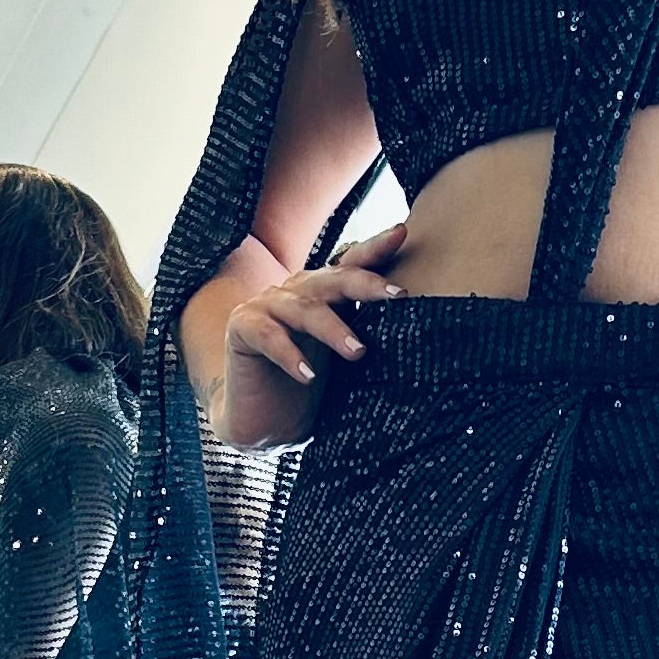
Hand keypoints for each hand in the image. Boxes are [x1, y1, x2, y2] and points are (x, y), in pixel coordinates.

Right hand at [218, 225, 406, 449]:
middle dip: (366, 285)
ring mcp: (265, 306)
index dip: (375, 249)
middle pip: (332, 280)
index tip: (402, 236)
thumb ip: (367, 329)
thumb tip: (416, 313)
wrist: (263, 422)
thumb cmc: (309, 386)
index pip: (351, 265)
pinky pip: (268, 335)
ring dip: (333, 330)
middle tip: (397, 298)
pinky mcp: (242, 329)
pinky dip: (289, 354)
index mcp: (321, 292)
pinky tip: (307, 375)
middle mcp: (294, 291)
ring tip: (358, 353)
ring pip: (304, 309)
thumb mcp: (344, 355)